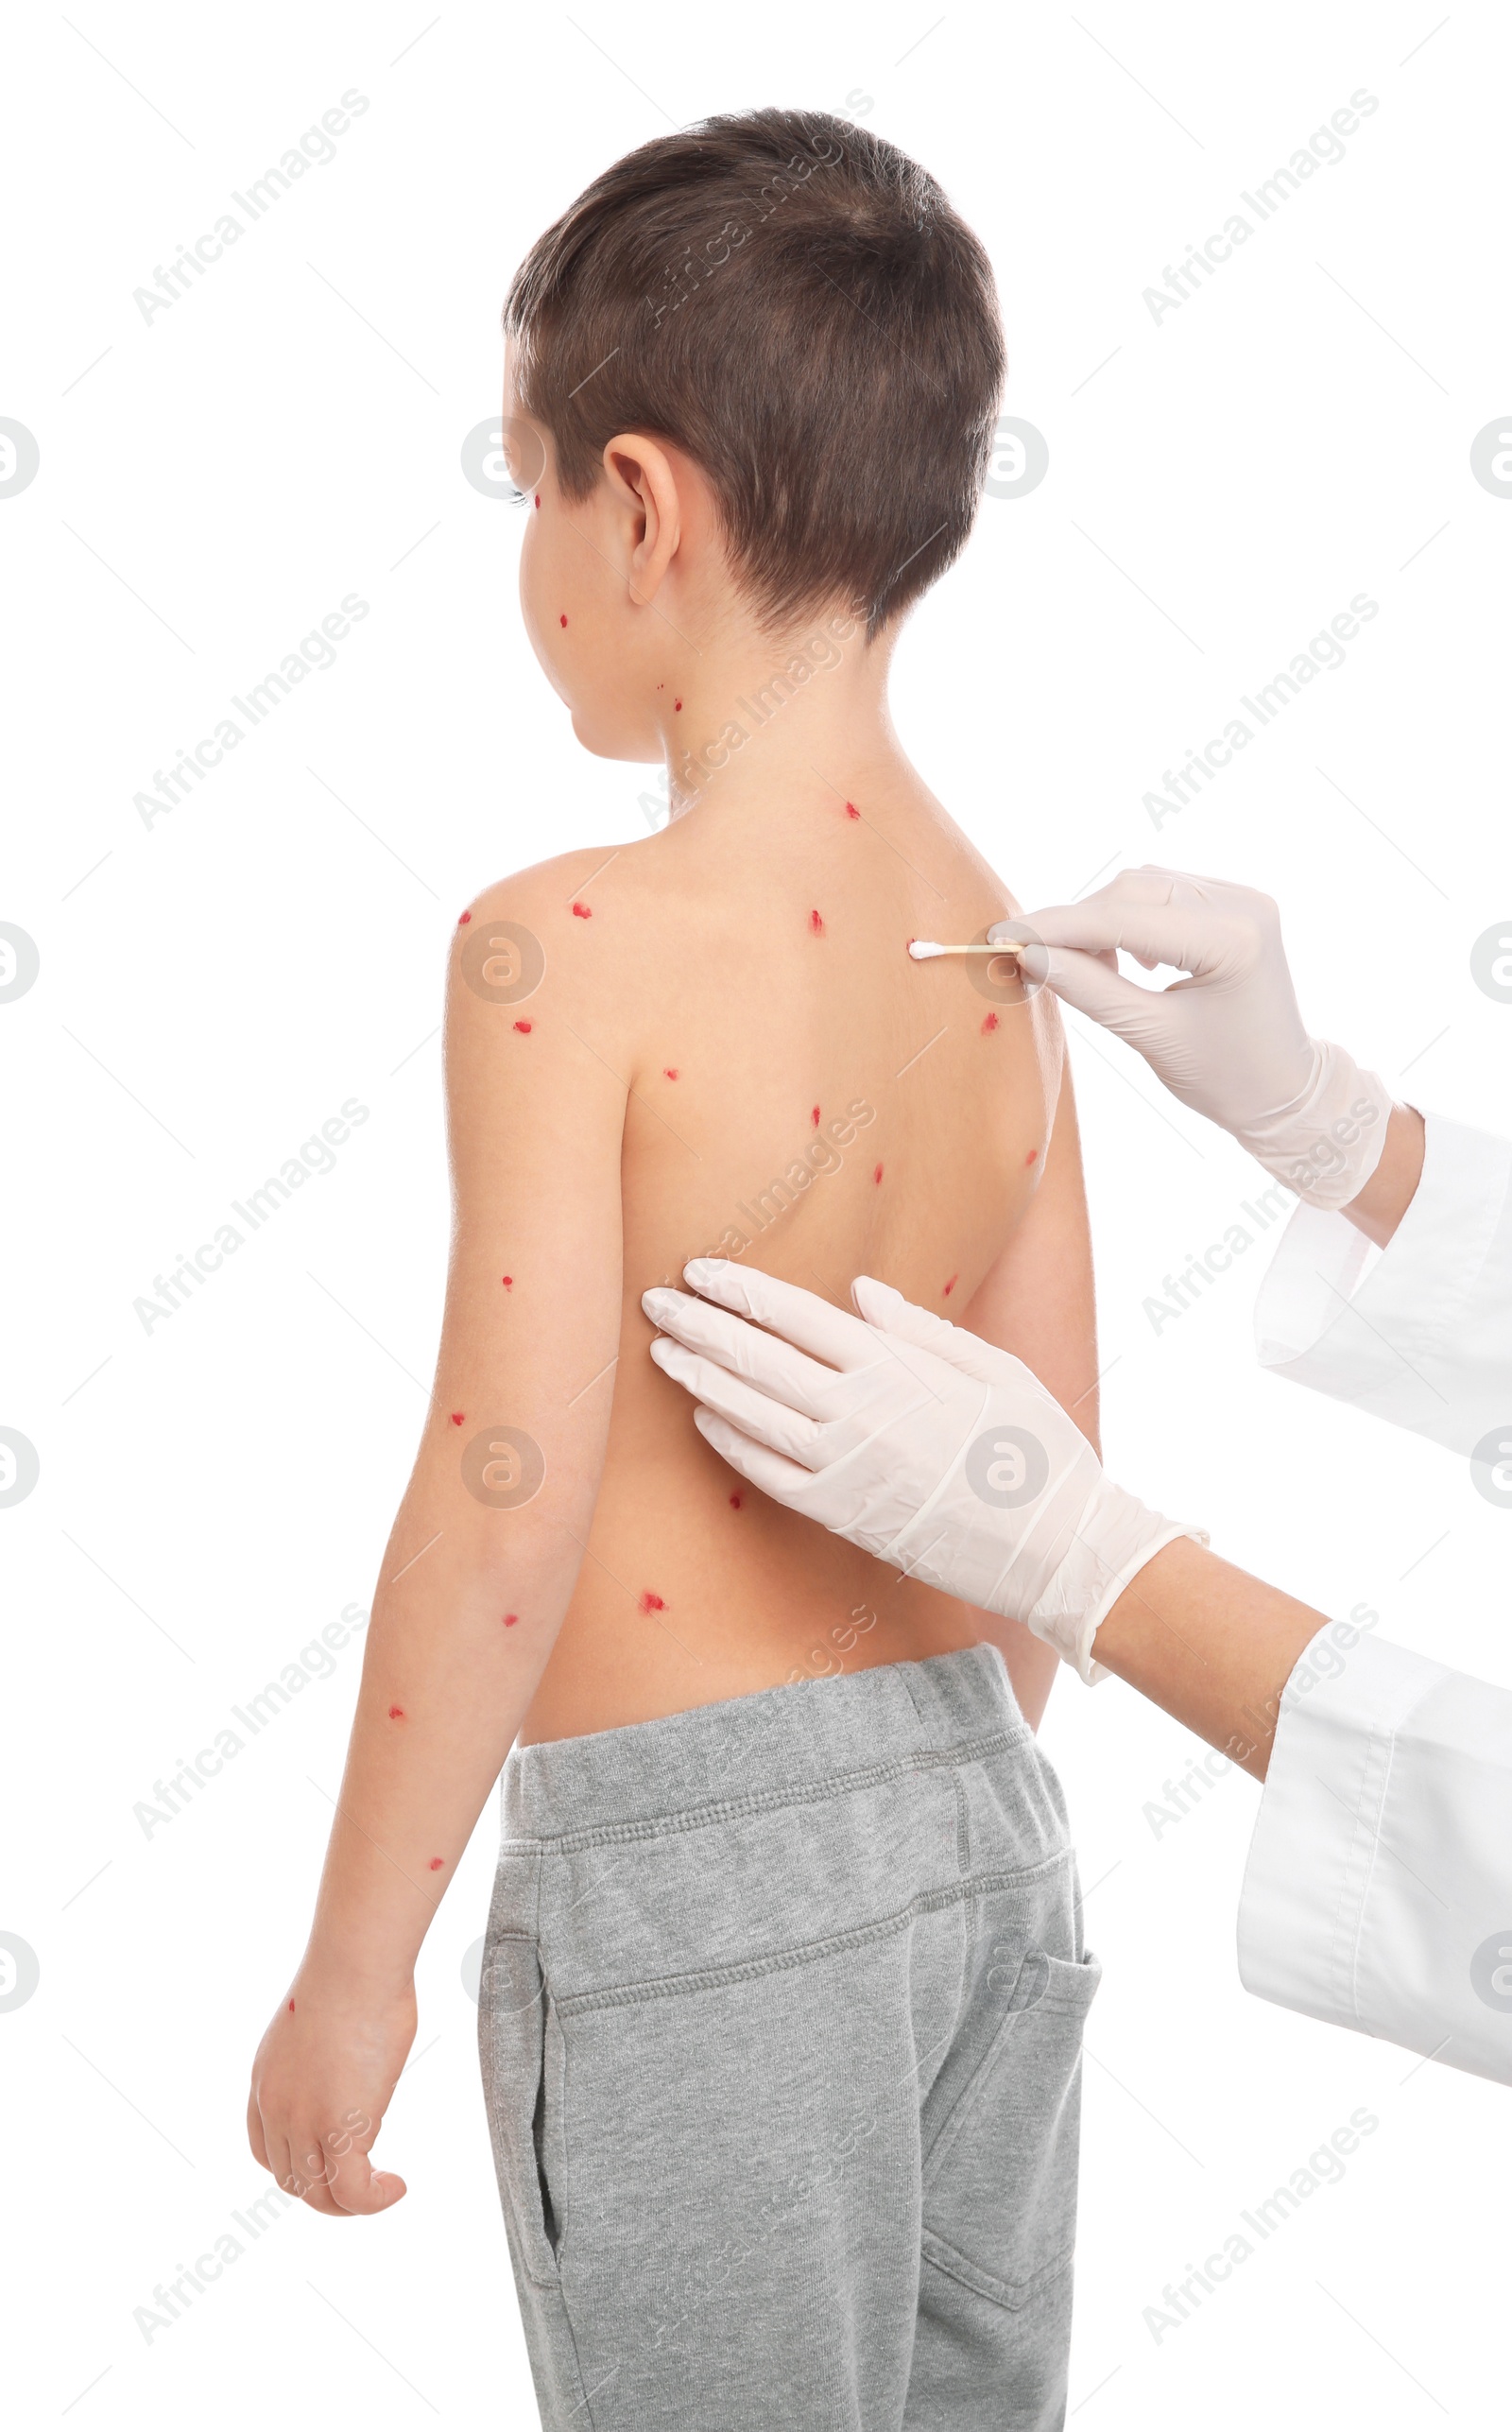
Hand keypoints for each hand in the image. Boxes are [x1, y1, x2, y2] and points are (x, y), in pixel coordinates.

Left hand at [247, 1967, 414, 2215]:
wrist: (354, 1963)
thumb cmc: (352, 1971)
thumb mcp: (320, 2021)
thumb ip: (326, 2053)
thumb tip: (356, 2057)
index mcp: (265, 2080)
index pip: (266, 2149)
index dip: (297, 2167)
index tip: (331, 2160)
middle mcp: (275, 2107)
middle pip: (291, 2178)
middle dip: (327, 2191)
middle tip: (366, 2180)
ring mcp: (304, 2122)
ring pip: (319, 2194)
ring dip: (352, 2203)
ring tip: (384, 2189)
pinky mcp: (341, 2128)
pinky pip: (353, 2191)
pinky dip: (374, 2201)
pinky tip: (396, 2187)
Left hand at [644, 1262, 1201, 1681]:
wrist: (1059, 1546)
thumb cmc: (1038, 1450)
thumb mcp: (995, 1367)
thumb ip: (920, 1327)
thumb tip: (858, 1291)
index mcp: (896, 1365)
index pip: (796, 1314)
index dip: (741, 1290)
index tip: (700, 1271)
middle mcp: (860, 1411)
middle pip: (759, 1357)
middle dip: (702, 1325)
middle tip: (655, 1301)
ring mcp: (845, 1467)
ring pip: (751, 1413)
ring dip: (701, 1379)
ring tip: (662, 1352)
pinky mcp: (843, 1516)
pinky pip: (768, 1476)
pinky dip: (731, 1444)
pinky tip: (703, 1419)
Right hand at [993, 867, 1392, 1209]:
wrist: (1285, 1090)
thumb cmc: (1224, 1077)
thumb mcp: (1149, 1036)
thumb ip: (1088, 989)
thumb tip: (1028, 955)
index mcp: (1232, 940)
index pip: (1124, 919)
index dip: (1057, 927)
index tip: (1003, 936)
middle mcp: (1242, 904)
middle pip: (1131, 891)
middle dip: (1077, 922)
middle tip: (1031, 958)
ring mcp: (1242, 898)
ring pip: (1144, 887)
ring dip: (1102, 918)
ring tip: (1083, 965)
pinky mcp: (1235, 903)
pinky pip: (1165, 894)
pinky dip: (1130, 918)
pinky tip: (1126, 958)